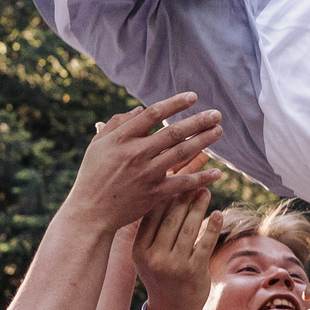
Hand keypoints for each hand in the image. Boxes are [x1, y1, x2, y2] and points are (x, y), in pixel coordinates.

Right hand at [65, 94, 222, 232]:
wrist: (91, 212)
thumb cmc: (92, 175)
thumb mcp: (98, 145)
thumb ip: (117, 124)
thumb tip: (140, 109)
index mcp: (122, 138)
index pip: (153, 114)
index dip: (175, 104)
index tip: (193, 97)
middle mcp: (136, 153)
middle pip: (174, 132)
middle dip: (198, 121)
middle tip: (217, 114)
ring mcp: (147, 173)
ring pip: (182, 152)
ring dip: (204, 141)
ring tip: (219, 131)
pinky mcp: (155, 193)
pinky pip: (183, 183)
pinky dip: (202, 177)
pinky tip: (218, 172)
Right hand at [133, 188, 222, 309]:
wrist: (172, 309)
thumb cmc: (160, 274)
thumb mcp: (147, 254)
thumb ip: (151, 229)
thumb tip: (162, 192)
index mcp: (139, 250)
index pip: (152, 216)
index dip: (164, 195)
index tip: (174, 178)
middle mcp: (154, 258)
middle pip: (170, 219)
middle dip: (183, 197)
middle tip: (194, 181)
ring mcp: (174, 266)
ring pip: (188, 228)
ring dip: (198, 207)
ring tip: (205, 191)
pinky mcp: (193, 272)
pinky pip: (204, 244)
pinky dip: (212, 227)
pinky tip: (218, 214)